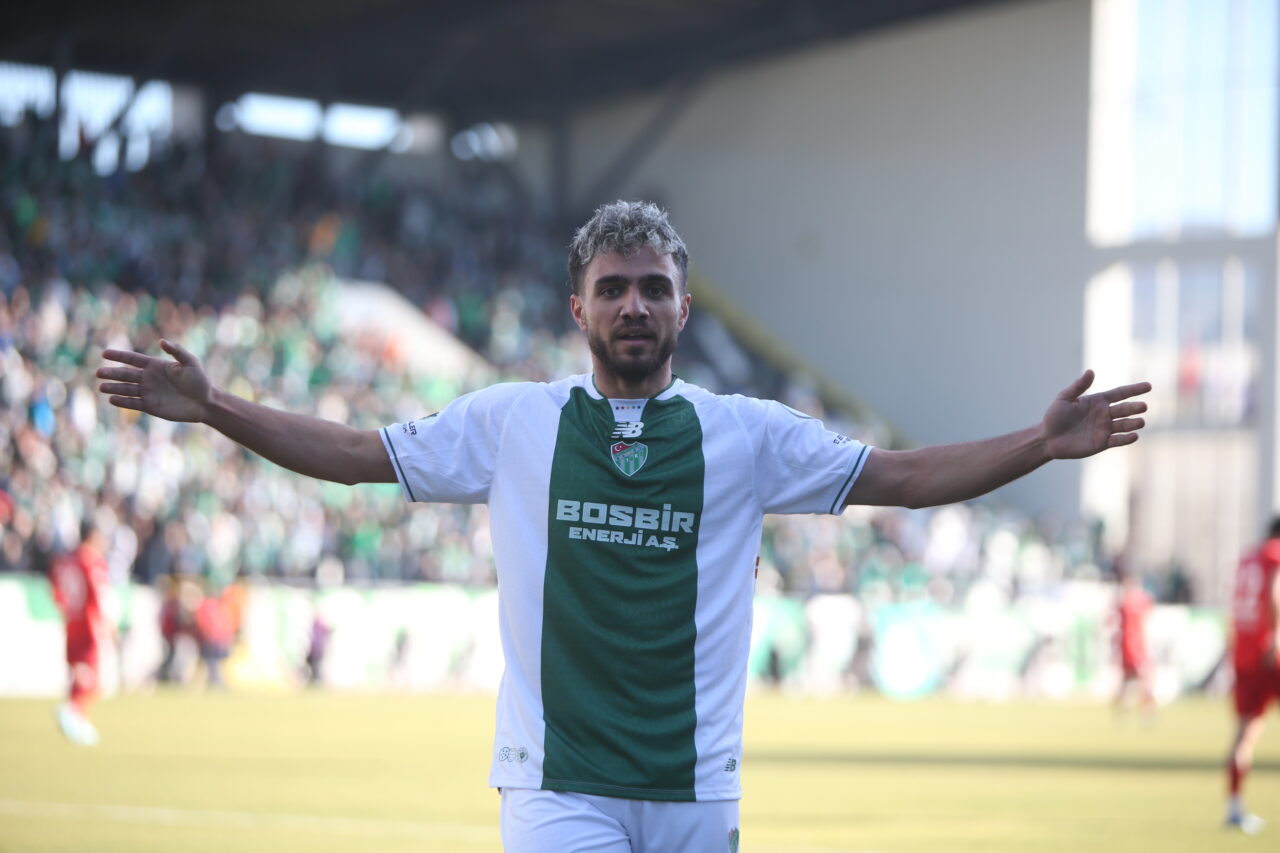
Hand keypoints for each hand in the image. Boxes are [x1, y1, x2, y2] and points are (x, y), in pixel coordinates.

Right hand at [97, 340, 211, 422]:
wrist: (205, 403)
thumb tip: (162, 341)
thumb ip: (177, 351)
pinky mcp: (150, 406)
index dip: (119, 356)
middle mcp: (148, 379)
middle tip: (98, 373)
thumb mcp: (190, 363)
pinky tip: (112, 400)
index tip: (104, 353)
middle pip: (126, 375)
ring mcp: (148, 392)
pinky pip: (133, 403)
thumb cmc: (199, 381)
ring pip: (126, 389)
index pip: (133, 359)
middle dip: (112, 373)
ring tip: (102, 387)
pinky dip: (122, 402)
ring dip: (114, 388)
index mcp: (155, 366)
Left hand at [1042, 370, 1150, 459]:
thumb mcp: (1064, 398)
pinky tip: (1134, 435)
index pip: (1120, 393)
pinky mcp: (1102, 443)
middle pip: (1124, 409)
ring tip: (1140, 421)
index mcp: (1098, 401)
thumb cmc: (1055, 416)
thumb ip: (1078, 386)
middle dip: (1134, 408)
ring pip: (1124, 425)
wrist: (1048, 438)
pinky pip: (1117, 440)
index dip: (1134, 389)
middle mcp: (1105, 414)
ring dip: (1133, 423)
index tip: (1149, 386)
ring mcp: (1104, 429)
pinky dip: (1126, 438)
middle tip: (1143, 406)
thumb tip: (1091, 371)